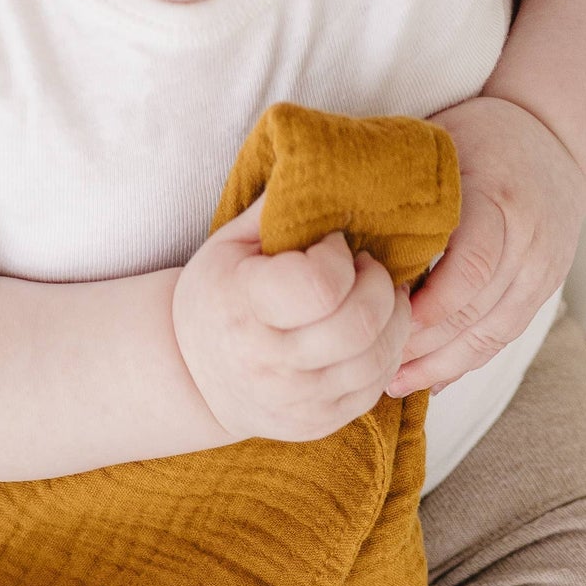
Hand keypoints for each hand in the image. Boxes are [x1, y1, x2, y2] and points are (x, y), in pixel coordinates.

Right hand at [172, 199, 411, 442]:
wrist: (193, 374)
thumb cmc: (219, 295)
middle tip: (367, 268)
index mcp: (243, 309)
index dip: (340, 257)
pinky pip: (376, 386)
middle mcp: (269, 364)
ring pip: (378, 358)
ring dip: (392, 318)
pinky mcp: (317, 423)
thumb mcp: (231, 243)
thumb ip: (279, 207)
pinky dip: (386, 352)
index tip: (333, 246)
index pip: (321, 286)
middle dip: (379, 285)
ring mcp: (296, 401)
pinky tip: (371, 331)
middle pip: (360, 324)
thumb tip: (325, 162)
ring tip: (376, 296)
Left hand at [391, 95, 585, 395]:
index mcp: (499, 198)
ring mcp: (544, 270)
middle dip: (421, 345)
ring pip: (490, 336)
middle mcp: (530, 239)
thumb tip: (333, 231)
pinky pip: (502, 339)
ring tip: (392, 382)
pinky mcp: (545, 291)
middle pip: (475, 312)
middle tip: (371, 363)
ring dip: (439, 365)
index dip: (426, 307)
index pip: (469, 269)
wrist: (553, 138)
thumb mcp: (438, 145)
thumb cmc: (477, 137)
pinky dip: (463, 363)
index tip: (379, 321)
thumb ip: (401, 190)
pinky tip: (429, 379)